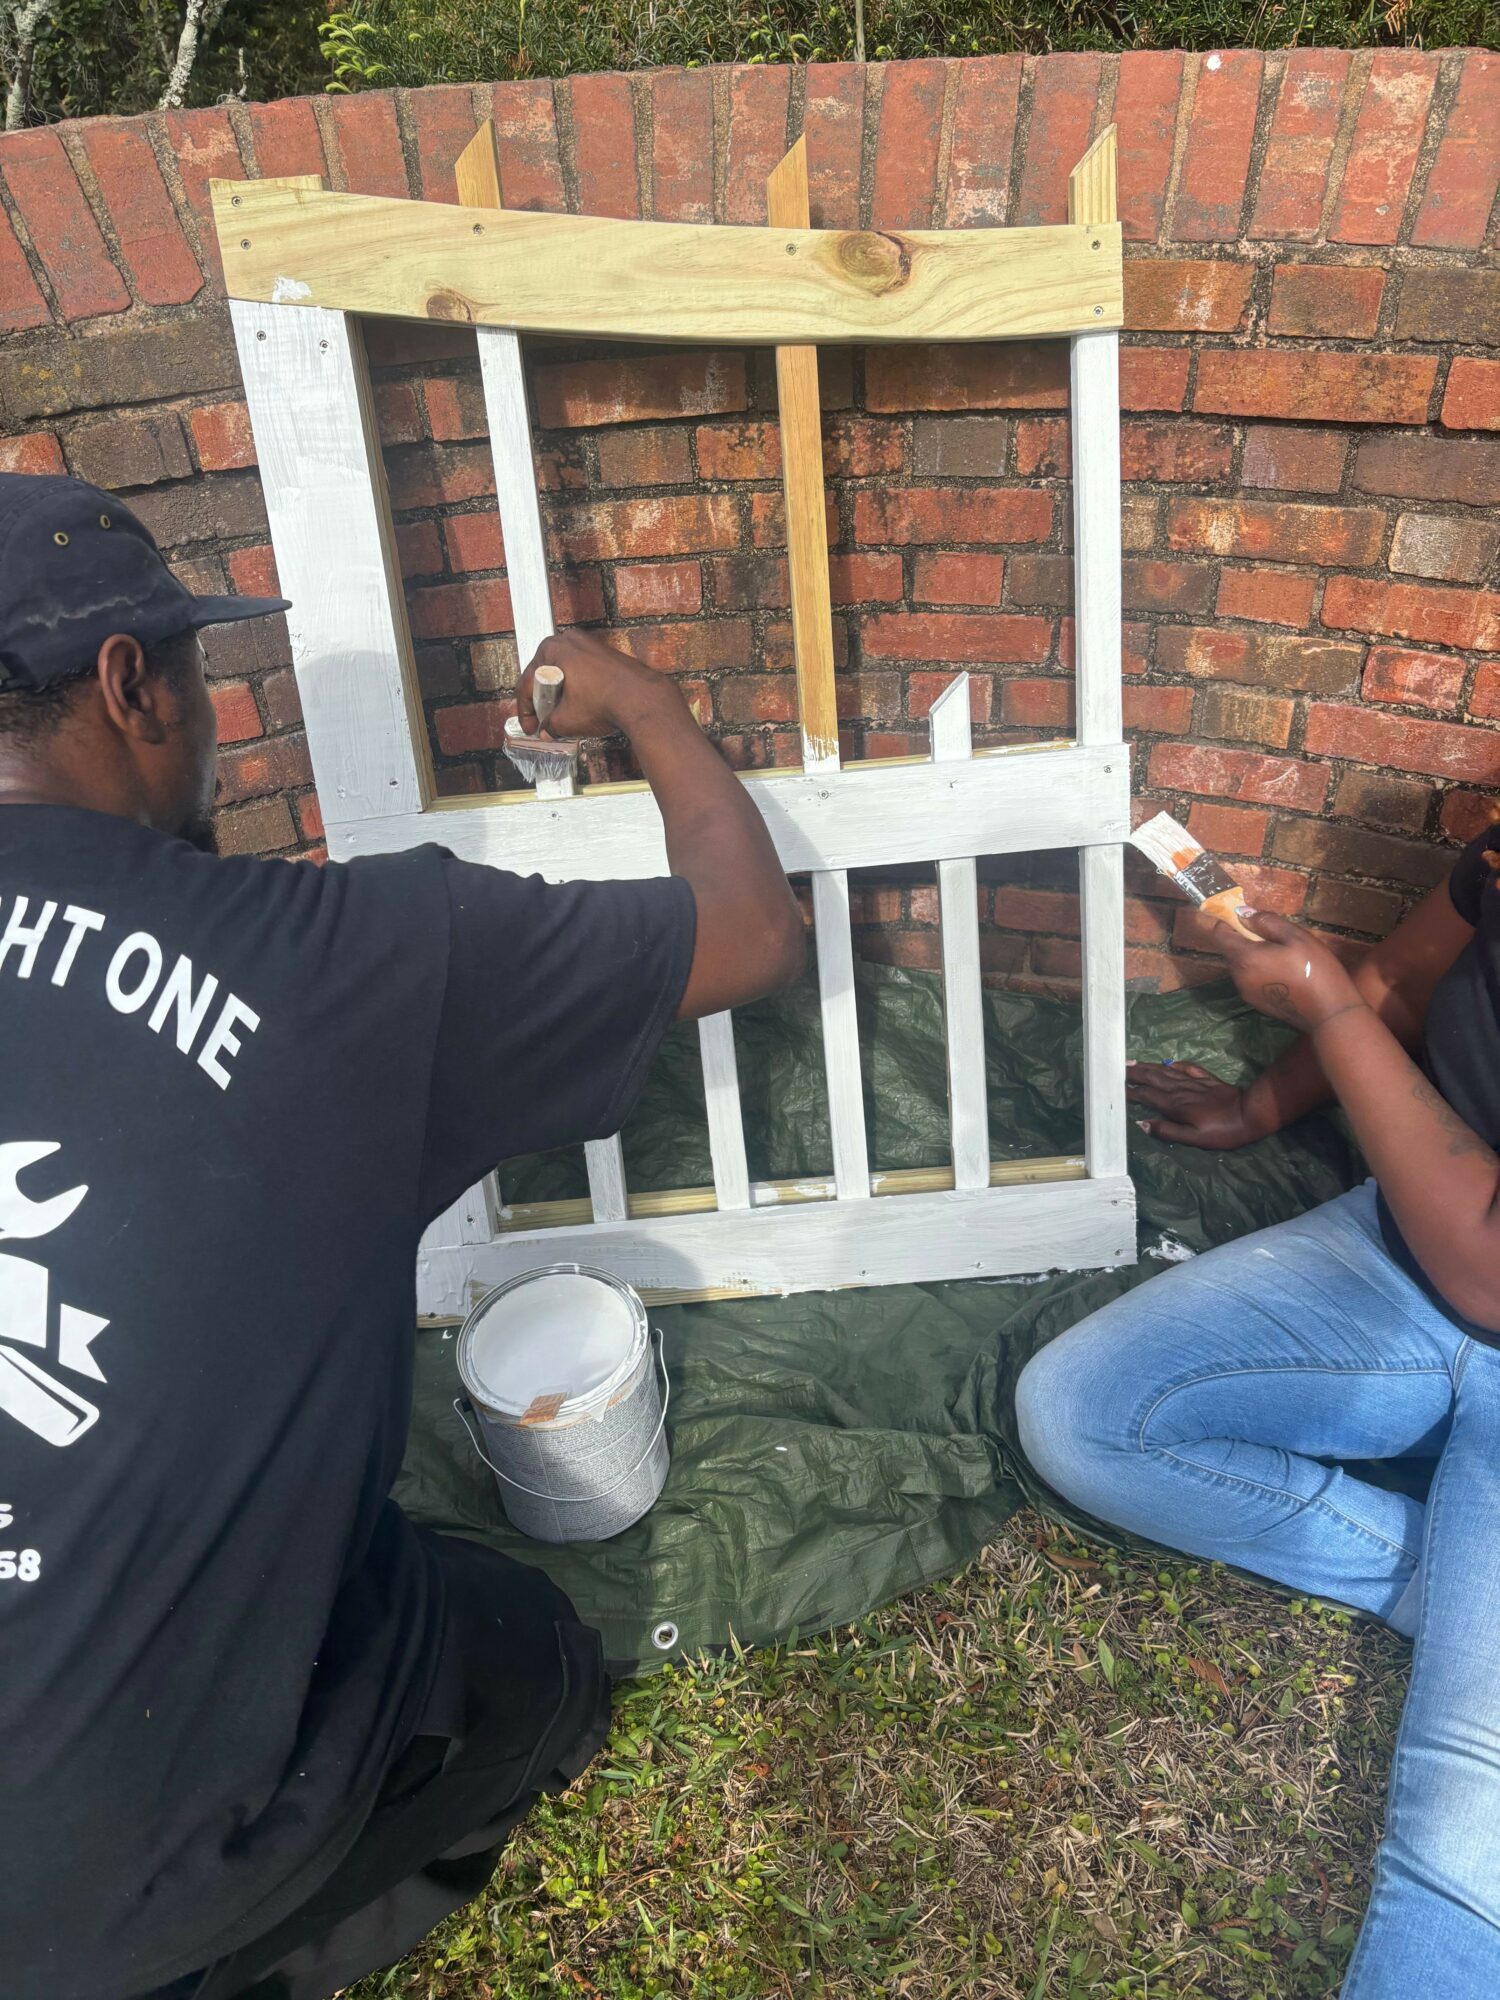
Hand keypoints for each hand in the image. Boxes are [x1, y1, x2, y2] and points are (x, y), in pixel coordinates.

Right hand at [515, 631, 676, 740]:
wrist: (642, 698)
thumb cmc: (602, 703)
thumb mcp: (566, 720)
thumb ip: (550, 725)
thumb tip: (547, 730)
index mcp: (551, 649)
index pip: (527, 682)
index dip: (526, 711)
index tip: (530, 728)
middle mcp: (568, 640)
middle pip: (545, 674)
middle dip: (544, 700)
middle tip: (545, 721)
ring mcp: (589, 644)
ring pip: (565, 672)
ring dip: (562, 694)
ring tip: (564, 717)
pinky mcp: (606, 653)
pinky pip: (584, 671)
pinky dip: (579, 688)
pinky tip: (583, 706)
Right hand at [1126, 1062, 1270, 1148]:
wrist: (1249, 1114)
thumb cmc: (1222, 1131)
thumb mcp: (1194, 1138)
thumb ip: (1167, 1130)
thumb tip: (1141, 1123)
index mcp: (1175, 1105)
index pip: (1146, 1095)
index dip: (1130, 1091)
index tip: (1114, 1087)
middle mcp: (1180, 1090)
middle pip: (1153, 1078)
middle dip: (1135, 1073)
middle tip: (1118, 1068)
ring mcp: (1193, 1082)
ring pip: (1165, 1072)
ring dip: (1148, 1067)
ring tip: (1133, 1062)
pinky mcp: (1206, 1079)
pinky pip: (1186, 1068)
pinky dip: (1174, 1065)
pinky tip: (1168, 1063)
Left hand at [1215, 910, 1361, 1032]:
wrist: (1329, 1011)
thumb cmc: (1315, 969)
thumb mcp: (1296, 937)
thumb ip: (1267, 922)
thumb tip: (1243, 912)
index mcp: (1245, 958)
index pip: (1219, 934)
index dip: (1227, 922)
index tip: (1242, 915)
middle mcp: (1239, 977)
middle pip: (1230, 951)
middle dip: (1243, 939)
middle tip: (1270, 935)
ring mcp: (1246, 992)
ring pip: (1240, 966)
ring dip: (1251, 956)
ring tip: (1279, 953)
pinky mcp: (1256, 1003)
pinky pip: (1249, 979)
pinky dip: (1258, 971)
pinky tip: (1281, 971)